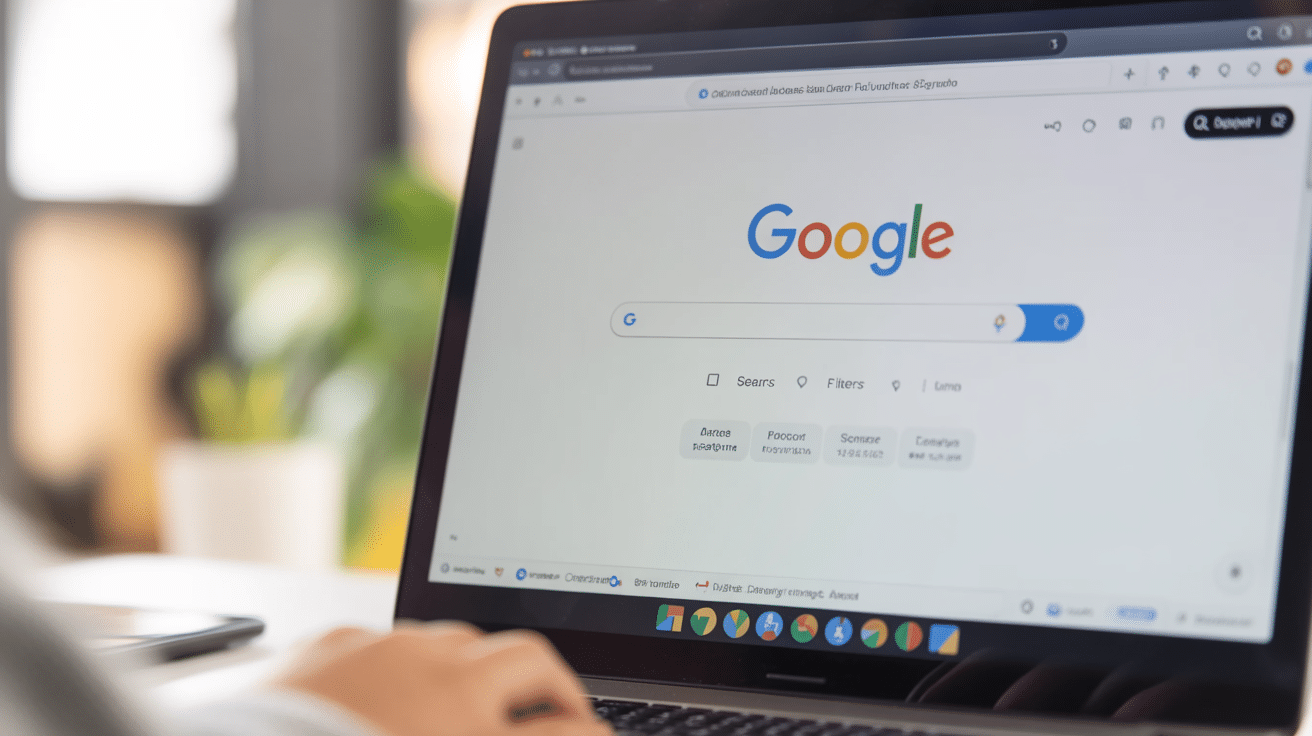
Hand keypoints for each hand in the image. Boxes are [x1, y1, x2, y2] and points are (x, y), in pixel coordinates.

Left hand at [278, 622, 610, 735]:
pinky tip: (395, 686)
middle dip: (554, 681)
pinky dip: (402, 662)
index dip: (588, 732)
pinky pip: (383, 639)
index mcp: (470, 733)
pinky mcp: (331, 644)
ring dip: (480, 664)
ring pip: (459, 637)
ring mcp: (385, 654)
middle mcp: (439, 683)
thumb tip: (524, 727)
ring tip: (478, 694)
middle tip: (562, 706)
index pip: (562, 728)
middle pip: (527, 658)